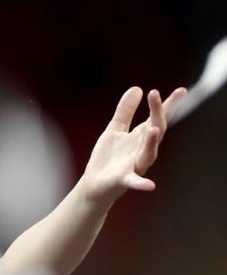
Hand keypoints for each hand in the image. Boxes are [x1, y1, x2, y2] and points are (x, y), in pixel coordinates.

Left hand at [82, 86, 184, 205]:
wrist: (93, 185)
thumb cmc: (108, 158)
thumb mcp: (115, 129)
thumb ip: (125, 111)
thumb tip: (137, 88)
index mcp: (141, 137)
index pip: (157, 118)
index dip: (168, 104)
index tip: (181, 90)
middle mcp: (142, 151)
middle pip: (156, 130)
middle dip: (157, 113)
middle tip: (154, 94)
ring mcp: (135, 166)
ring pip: (149, 154)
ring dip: (152, 142)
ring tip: (153, 129)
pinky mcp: (123, 180)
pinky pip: (134, 182)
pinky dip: (142, 183)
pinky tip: (150, 186)